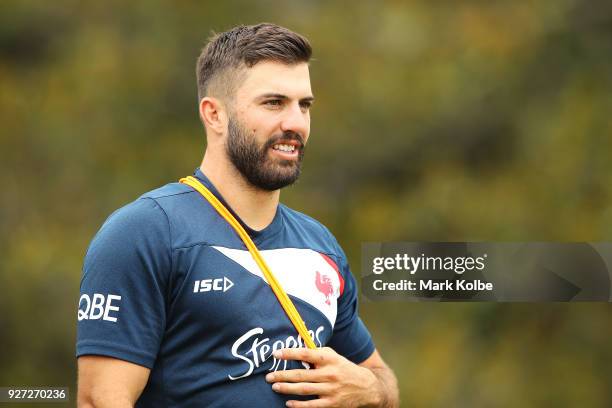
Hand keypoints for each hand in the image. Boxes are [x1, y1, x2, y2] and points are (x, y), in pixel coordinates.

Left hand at [266, 347, 382, 406]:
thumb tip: (297, 349)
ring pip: (304, 389)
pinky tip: (288, 403)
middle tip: (269, 376)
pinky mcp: (332, 404)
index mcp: (330, 359)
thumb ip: (317, 353)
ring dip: (287, 388)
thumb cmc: (344, 369)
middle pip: (302, 374)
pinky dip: (299, 405)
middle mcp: (330, 374)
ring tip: (275, 386)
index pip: (307, 353)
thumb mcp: (334, 357)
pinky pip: (312, 405)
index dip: (290, 353)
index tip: (276, 354)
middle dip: (283, 375)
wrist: (367, 387)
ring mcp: (331, 390)